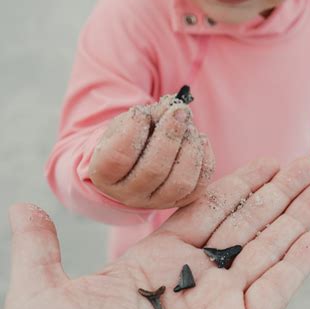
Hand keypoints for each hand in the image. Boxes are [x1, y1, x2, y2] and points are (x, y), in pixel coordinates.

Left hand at [0, 157, 309, 308]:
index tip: (262, 162)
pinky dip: (295, 266)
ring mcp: (217, 308)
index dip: (236, 185)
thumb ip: (37, 246)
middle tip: (305, 163)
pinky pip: (272, 294)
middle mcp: (192, 280)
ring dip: (293, 219)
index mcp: (153, 263)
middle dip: (275, 193)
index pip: (206, 212)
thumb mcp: (37, 294)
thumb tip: (20, 204)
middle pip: (244, 224)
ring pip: (264, 251)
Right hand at [88, 94, 214, 208]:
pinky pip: (199, 186)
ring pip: (180, 182)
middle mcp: (129, 195)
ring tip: (189, 126)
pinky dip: (204, 160)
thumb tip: (173, 106)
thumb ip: (148, 113)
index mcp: (104, 174)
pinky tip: (199, 139)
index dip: (132, 131)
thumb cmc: (127, 137)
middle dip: (170, 135)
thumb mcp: (127, 122)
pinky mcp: (180, 202)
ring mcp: (156, 202)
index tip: (141, 111)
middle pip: (153, 170)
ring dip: (190, 148)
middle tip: (179, 111)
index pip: (117, 158)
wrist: (134, 162)